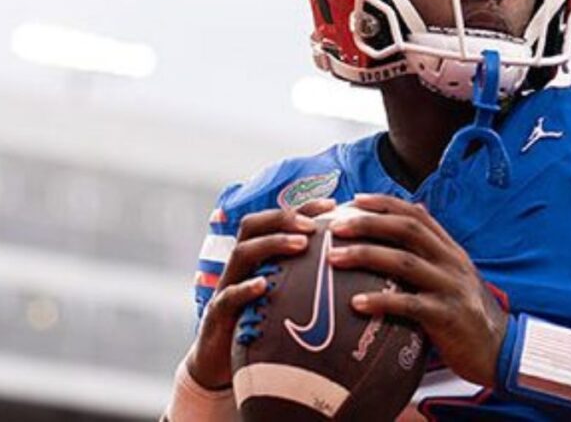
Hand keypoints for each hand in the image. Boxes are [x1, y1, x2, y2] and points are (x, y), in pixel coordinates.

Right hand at [185, 198, 335, 389]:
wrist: (222, 365)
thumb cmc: (262, 326)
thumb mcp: (286, 297)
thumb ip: (308, 279)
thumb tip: (353, 267)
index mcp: (257, 257)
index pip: (274, 221)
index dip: (301, 208)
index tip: (332, 205)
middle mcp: (240, 267)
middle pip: (253, 226)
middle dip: (284, 218)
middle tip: (313, 225)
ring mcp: (227, 288)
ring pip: (241, 253)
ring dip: (272, 244)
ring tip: (302, 244)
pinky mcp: (218, 316)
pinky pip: (227, 296)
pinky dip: (244, 288)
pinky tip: (262, 285)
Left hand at [327, 194, 508, 387]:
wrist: (500, 350)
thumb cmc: (467, 313)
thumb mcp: (455, 274)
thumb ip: (434, 247)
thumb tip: (416, 210)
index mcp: (451, 250)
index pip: (417, 214)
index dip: (384, 203)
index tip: (354, 200)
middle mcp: (451, 262)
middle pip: (408, 230)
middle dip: (368, 223)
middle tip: (335, 226)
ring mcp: (451, 287)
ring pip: (405, 262)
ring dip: (366, 255)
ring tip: (334, 258)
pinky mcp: (447, 316)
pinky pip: (409, 305)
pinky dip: (381, 301)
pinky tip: (356, 303)